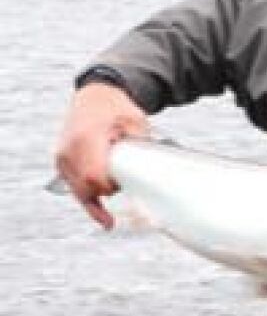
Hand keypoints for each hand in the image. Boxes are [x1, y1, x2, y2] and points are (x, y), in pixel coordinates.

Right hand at [54, 83, 148, 228]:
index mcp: (87, 138)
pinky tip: (102, 218)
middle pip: (84, 186)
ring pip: (77, 190)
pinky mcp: (62, 161)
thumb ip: (141, 146)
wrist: (95, 95)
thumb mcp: (136, 123)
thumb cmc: (117, 108)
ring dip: (94, 203)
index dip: (109, 188)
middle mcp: (70, 148)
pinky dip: (87, 201)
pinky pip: (73, 187)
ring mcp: (63, 155)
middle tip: (125, 200)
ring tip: (108, 220)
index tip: (123, 189)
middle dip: (103, 196)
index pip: (94, 176)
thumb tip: (156, 172)